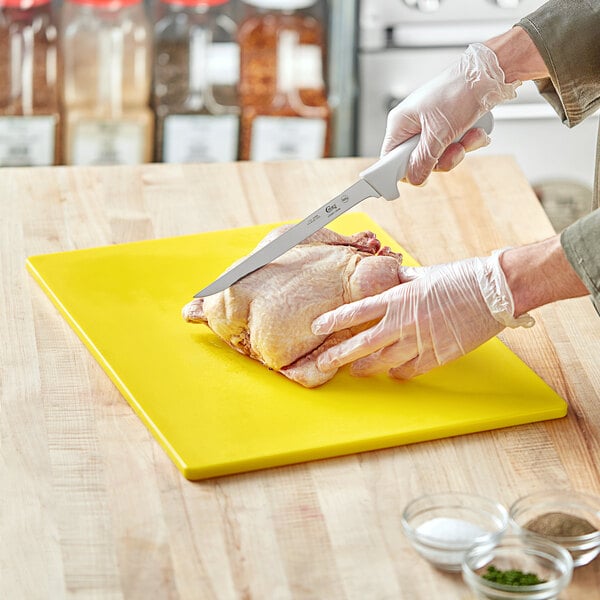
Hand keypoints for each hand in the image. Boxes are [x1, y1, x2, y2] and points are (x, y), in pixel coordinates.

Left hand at [312, 251, 533, 379]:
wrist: (495, 291)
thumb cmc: (461, 278)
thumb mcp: (425, 274)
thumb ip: (403, 280)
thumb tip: (391, 276)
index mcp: (399, 298)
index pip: (357, 311)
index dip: (334, 321)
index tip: (318, 327)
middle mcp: (405, 320)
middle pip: (364, 343)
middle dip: (340, 355)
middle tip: (325, 363)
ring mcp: (422, 340)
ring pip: (384, 361)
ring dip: (367, 368)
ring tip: (355, 372)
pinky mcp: (439, 354)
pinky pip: (412, 370)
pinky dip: (399, 373)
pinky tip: (392, 375)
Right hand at [381, 43, 520, 184]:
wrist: (490, 73)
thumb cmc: (458, 91)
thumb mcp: (438, 133)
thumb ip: (424, 160)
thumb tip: (414, 179)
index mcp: (401, 124)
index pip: (390, 159)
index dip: (402, 171)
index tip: (418, 178)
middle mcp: (413, 125)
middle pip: (419, 161)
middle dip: (441, 160)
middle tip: (453, 151)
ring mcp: (431, 126)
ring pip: (440, 155)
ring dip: (459, 150)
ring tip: (470, 136)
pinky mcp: (449, 125)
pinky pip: (454, 146)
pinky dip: (468, 142)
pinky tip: (476, 131)